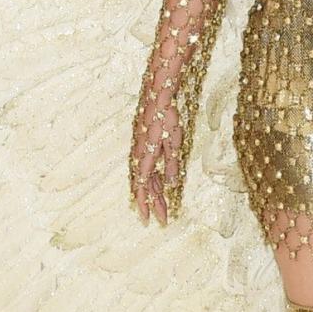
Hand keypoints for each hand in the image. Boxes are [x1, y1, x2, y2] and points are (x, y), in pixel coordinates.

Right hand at [129, 102, 182, 225]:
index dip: (148, 205)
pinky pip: (144, 165)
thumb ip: (171, 162)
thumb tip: (170, 184)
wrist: (157, 90)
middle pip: (143, 185)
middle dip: (152, 203)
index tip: (154, 221)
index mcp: (145, 155)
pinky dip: (149, 178)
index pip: (143, 187)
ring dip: (150, 192)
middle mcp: (139, 154)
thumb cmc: (167, 113)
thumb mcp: (174, 139)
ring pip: (143, 176)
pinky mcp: (142, 140)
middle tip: (160, 219)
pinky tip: (154, 182)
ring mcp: (139, 147)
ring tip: (158, 206)